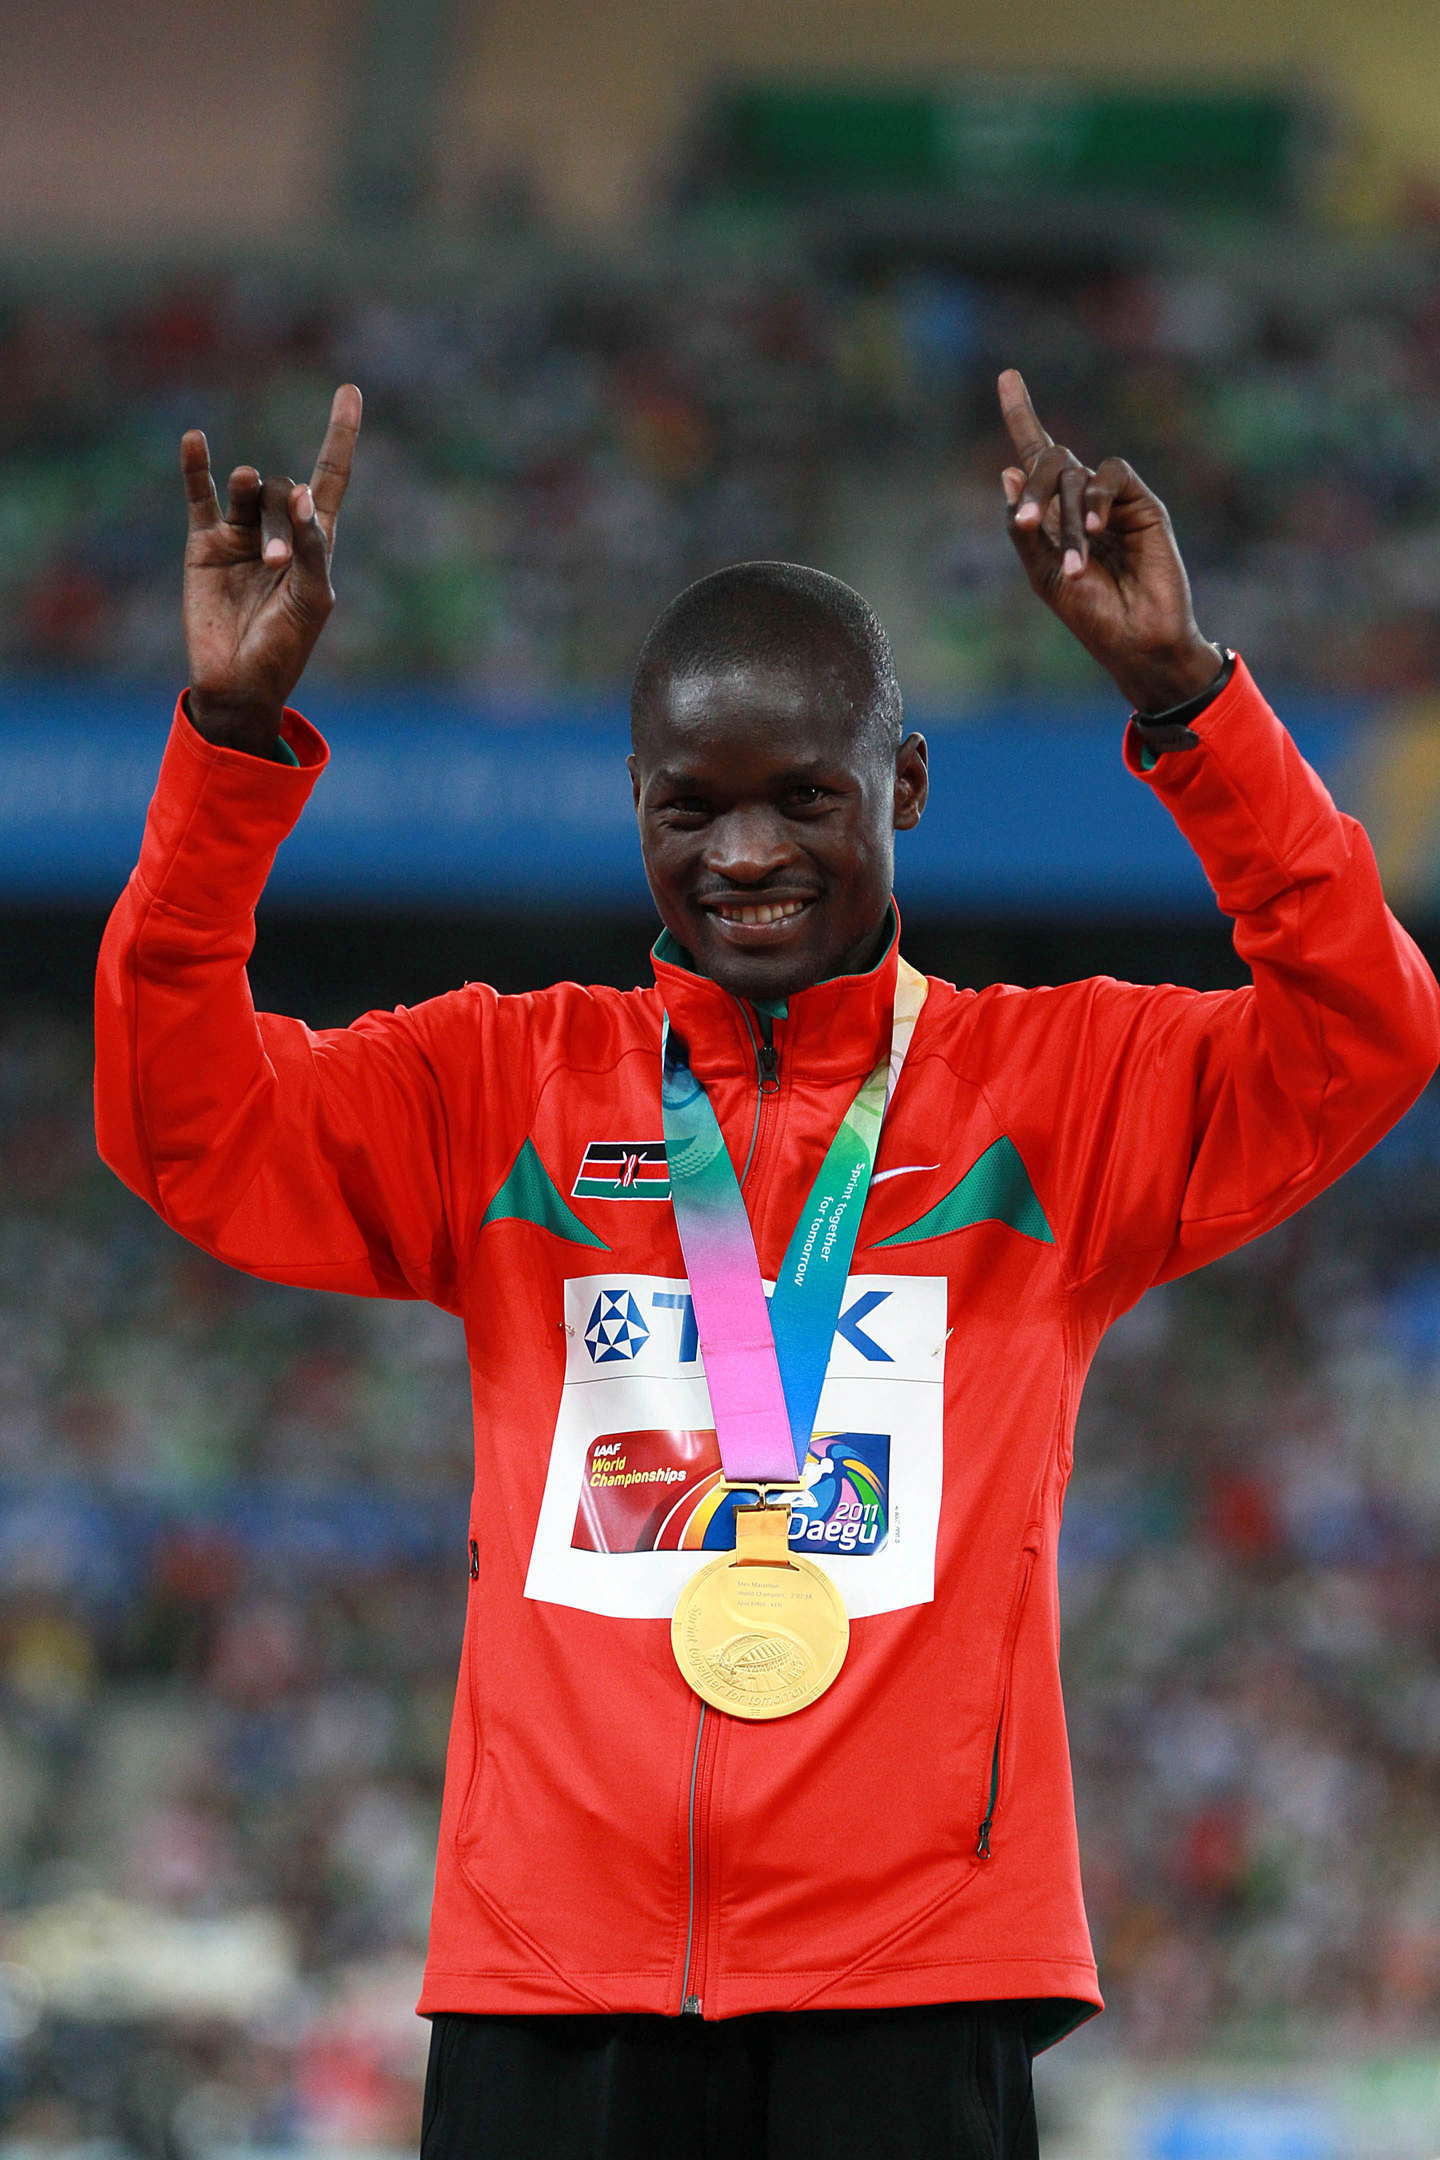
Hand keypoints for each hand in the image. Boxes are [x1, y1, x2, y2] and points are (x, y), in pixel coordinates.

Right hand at [179, 384, 361, 753]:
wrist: (238, 683)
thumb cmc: (286, 648)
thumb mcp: (312, 600)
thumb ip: (312, 548)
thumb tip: (302, 497)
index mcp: (318, 545)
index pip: (331, 478)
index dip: (340, 436)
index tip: (349, 391)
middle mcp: (280, 531)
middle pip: (287, 490)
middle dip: (286, 519)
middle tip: (277, 564)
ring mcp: (241, 535)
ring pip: (250, 489)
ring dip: (254, 497)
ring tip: (256, 532)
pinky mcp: (206, 544)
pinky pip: (200, 495)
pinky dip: (197, 467)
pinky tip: (196, 440)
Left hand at [997, 369, 1221, 713]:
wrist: (1136, 640)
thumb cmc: (1090, 615)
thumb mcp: (1042, 573)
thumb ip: (1024, 526)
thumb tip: (1007, 471)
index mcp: (1052, 516)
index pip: (1034, 456)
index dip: (1022, 415)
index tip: (1007, 376)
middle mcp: (1080, 500)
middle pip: (1049, 459)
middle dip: (1034, 485)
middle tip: (1028, 522)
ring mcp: (1112, 501)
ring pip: (1076, 471)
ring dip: (1066, 516)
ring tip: (1074, 565)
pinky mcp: (1143, 504)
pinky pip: (1113, 475)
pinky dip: (1096, 499)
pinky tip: (1095, 531)